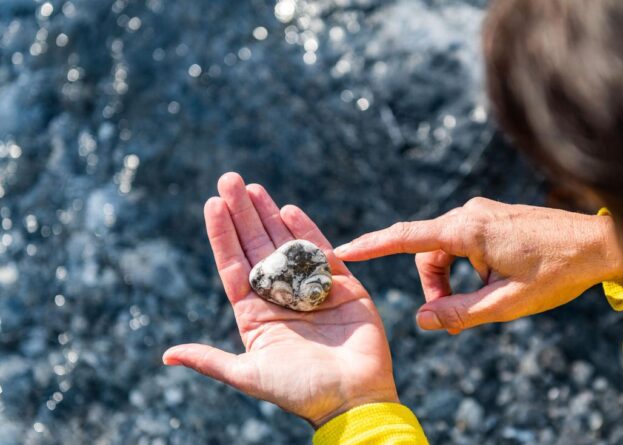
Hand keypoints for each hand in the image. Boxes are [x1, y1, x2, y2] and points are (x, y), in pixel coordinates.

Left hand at [163, 173, 397, 427]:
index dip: (223, 234)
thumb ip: (210, 360)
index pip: (234, 264)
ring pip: (286, 242)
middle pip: (257, 246)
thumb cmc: (300, 392)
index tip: (212, 204)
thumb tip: (167, 355)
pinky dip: (306, 230)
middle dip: (243, 213)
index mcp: (256, 314)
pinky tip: (288, 209)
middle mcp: (281, 296)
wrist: (353, 398)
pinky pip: (322, 251)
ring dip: (269, 214)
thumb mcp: (248, 374)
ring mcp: (311, 288)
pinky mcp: (342, 285)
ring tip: (254, 186)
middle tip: (230, 179)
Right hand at [335, 197, 622, 333]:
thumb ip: (461, 313)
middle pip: (428, 253)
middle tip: (457, 315)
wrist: (599, 244)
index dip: (372, 245)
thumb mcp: (506, 303)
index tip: (342, 251)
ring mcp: (483, 212)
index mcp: (468, 230)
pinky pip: (465, 243)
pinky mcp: (494, 216)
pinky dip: (468, 267)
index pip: (406, 238)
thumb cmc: (557, 273)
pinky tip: (498, 280)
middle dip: (434, 286)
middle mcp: (470, 213)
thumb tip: (423, 319)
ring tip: (487, 297)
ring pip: (446, 250)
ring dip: (454, 279)